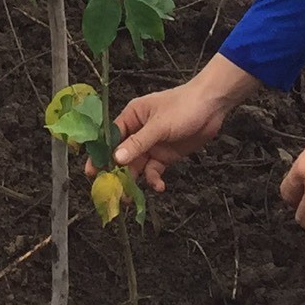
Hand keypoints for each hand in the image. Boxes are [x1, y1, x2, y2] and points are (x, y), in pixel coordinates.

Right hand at [112, 60, 255, 190]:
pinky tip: (159, 186)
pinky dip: (154, 180)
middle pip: (122, 155)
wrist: (212, 107)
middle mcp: (138, 132)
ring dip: (134, 181)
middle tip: (113, 192)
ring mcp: (152, 145)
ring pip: (137, 166)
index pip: (110, 137)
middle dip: (117, 174)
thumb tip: (117, 158)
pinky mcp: (165, 155)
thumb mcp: (159, 125)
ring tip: (132, 198)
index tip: (92, 172)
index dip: (101, 154)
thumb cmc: (184, 107)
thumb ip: (138, 143)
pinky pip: (154, 170)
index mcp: (132, 117)